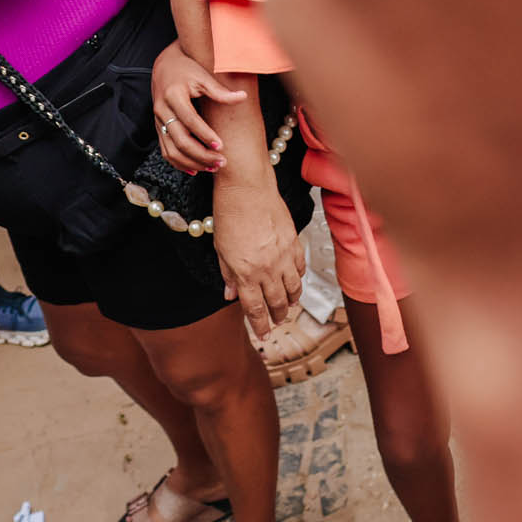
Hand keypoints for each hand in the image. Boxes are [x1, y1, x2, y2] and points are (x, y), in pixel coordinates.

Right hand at [151, 42, 236, 174]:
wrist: (165, 65)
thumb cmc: (187, 68)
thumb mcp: (203, 76)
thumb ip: (220, 91)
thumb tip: (242, 97)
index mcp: (173, 95)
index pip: (190, 120)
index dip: (205, 135)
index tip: (221, 145)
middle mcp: (162, 110)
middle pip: (180, 140)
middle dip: (201, 155)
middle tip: (221, 161)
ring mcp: (158, 121)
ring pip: (171, 150)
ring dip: (192, 163)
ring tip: (212, 168)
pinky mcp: (158, 128)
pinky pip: (166, 150)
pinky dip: (179, 163)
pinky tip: (196, 169)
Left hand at [211, 184, 302, 337]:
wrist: (247, 187)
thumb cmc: (229, 213)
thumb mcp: (220, 248)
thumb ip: (227, 273)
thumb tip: (229, 294)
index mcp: (245, 272)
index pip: (254, 308)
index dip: (260, 325)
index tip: (263, 334)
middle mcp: (267, 268)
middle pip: (276, 302)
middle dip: (277, 317)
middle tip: (277, 323)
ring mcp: (283, 255)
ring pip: (293, 288)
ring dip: (291, 301)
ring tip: (289, 307)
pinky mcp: (294, 242)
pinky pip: (301, 267)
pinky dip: (299, 278)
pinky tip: (295, 281)